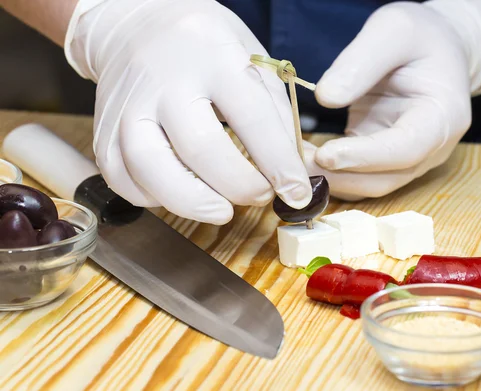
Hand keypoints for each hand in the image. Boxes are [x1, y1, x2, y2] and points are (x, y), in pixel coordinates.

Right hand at [64, 0, 311, 223]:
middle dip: (239, 186)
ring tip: (222, 210)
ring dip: (193, 203)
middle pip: (201, 148)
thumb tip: (293, 174)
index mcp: (214, 57)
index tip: (295, 193)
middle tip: (259, 196)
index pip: (252, 118)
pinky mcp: (104, 128)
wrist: (137, 22)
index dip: (279, 165)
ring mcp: (128, 105)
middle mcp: (165, 79)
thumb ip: (275, 115)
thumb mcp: (252, 60)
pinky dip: (152, 199)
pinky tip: (178, 196)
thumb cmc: (205, 46)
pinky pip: (121, 178)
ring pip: (151, 168)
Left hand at [309, 0, 480, 199]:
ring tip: (294, 161)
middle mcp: (429, 150)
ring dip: (330, 179)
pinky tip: (303, 159)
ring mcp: (407, 161)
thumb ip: (361, 61)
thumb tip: (325, 98)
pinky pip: (357, 177)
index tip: (326, 154)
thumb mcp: (395, 30)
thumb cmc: (421, 37)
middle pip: (384, 178)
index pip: (406, 149)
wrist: (436, 49)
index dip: (365, 156)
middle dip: (338, 175)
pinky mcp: (384, 161)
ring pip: (367, 185)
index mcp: (442, 118)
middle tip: (296, 163)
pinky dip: (330, 174)